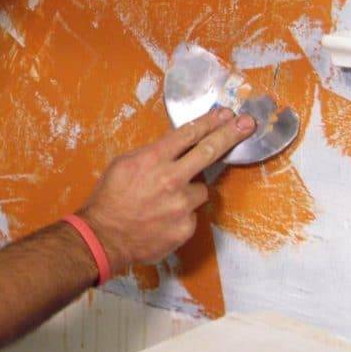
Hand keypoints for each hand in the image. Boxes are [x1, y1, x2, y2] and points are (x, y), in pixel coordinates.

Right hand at [75, 108, 255, 274]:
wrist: (104, 237)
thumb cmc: (109, 199)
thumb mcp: (122, 164)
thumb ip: (151, 155)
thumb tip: (172, 150)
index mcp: (153, 159)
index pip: (188, 134)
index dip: (209, 122)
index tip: (224, 114)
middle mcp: (171, 179)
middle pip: (209, 151)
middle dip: (229, 134)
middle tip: (246, 124)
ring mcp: (181, 204)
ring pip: (201, 189)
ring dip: (190, 190)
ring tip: (165, 200)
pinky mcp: (186, 227)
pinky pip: (192, 214)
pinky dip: (182, 214)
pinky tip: (162, 218)